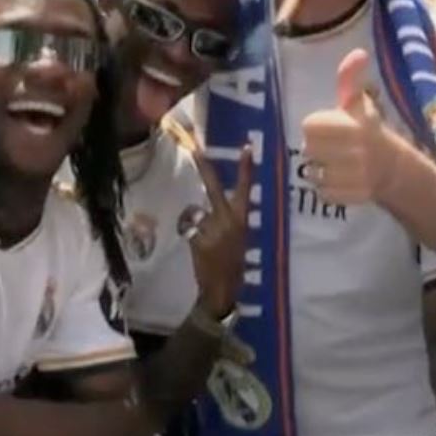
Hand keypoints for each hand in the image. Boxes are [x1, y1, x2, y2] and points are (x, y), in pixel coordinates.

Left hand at [183, 134, 252, 318]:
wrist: (222, 288)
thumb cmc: (233, 264)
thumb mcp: (239, 238)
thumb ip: (228, 221)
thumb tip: (207, 207)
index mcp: (242, 219)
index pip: (244, 188)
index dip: (245, 168)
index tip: (246, 147)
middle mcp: (228, 220)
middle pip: (213, 187)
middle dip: (204, 167)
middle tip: (195, 148)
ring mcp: (212, 228)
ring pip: (195, 212)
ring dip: (195, 222)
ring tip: (203, 240)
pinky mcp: (198, 238)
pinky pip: (188, 227)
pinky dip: (189, 234)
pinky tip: (197, 248)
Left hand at [301, 49, 398, 205]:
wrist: (393, 168)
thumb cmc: (367, 131)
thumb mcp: (358, 104)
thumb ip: (351, 79)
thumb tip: (359, 52)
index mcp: (356, 124)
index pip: (310, 126)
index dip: (316, 126)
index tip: (328, 127)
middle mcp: (357, 151)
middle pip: (308, 149)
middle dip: (315, 148)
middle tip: (329, 147)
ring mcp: (356, 176)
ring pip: (313, 173)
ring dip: (319, 169)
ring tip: (333, 163)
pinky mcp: (353, 196)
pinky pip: (322, 192)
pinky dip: (326, 188)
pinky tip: (339, 179)